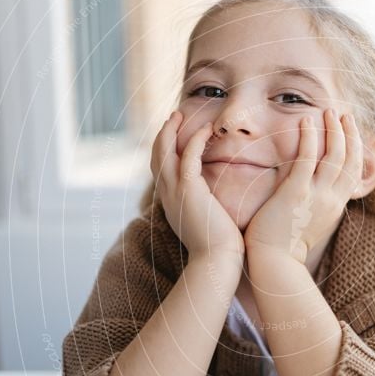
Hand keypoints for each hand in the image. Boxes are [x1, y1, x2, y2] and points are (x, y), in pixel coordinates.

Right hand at [150, 111, 244, 259]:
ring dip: (171, 130)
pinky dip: (196, 140)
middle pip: (156, 156)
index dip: (163, 150)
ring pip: (165, 152)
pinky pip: (188, 157)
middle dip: (162, 134)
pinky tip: (207, 129)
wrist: (216, 261)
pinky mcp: (188, 190)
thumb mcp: (205, 224)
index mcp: (170, 203)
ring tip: (180, 115)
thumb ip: (203, 209)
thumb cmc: (218, 248)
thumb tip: (212, 204)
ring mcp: (175, 192)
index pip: (160, 170)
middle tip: (173, 116)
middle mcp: (167, 196)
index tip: (172, 134)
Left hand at [243, 108, 362, 263]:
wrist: (275, 264)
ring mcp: (316, 196)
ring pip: (334, 155)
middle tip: (344, 114)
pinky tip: (306, 120)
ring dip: (334, 130)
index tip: (350, 130)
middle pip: (350, 159)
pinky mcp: (297, 192)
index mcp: (335, 206)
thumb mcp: (309, 223)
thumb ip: (314, 203)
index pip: (354, 171)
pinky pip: (307, 158)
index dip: (355, 148)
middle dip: (349, 133)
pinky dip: (309, 136)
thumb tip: (310, 189)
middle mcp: (331, 199)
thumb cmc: (284, 247)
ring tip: (329, 111)